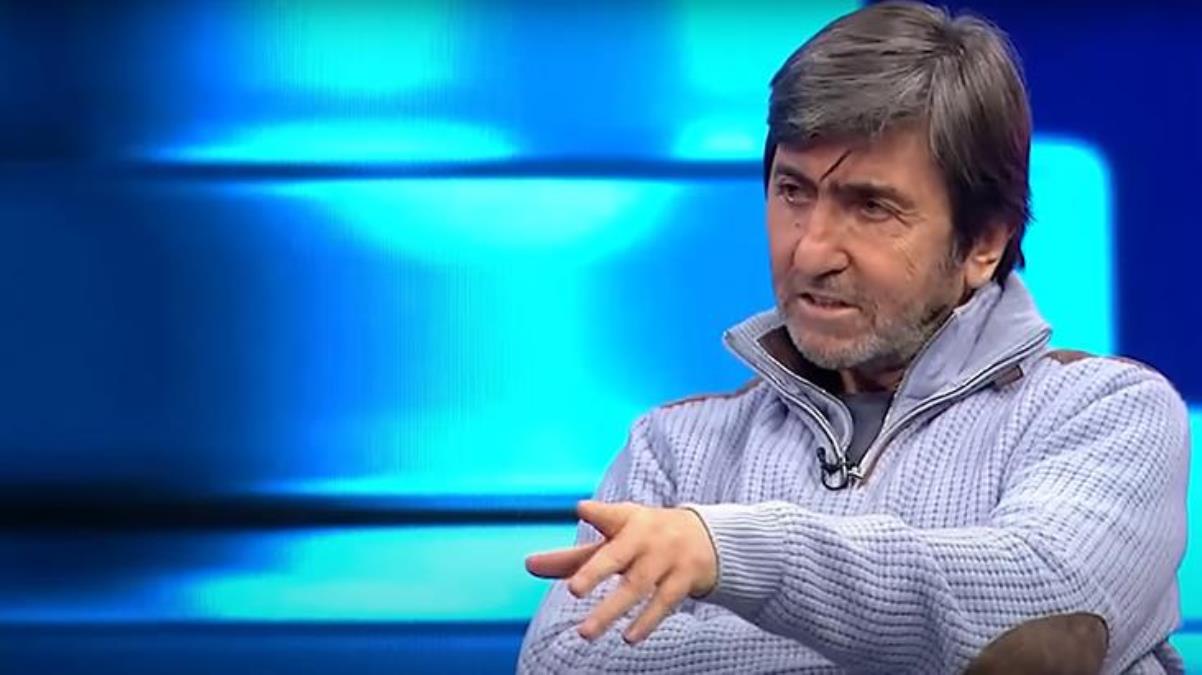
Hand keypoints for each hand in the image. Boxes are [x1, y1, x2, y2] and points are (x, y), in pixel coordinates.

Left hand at [524, 500, 717, 643]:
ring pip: (637, 586)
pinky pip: (664, 602)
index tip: (582, 509)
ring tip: (585, 633)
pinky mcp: (684, 578)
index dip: (597, 512)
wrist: (707, 537)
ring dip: (612, 610)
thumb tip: (528, 565)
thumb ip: (572, 557)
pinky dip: (647, 621)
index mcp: (626, 521)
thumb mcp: (613, 539)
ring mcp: (667, 557)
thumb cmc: (644, 538)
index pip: (610, 516)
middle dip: (595, 571)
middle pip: (618, 555)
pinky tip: (628, 637)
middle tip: (573, 589)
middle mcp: (646, 537)